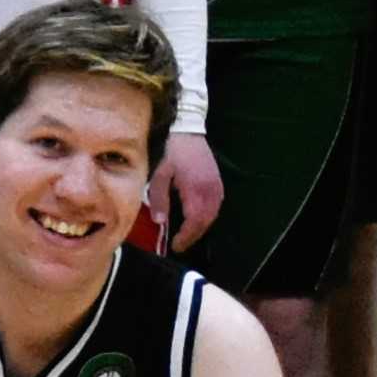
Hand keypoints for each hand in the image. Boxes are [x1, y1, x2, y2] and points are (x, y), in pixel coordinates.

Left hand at [154, 130, 225, 249]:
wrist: (186, 129)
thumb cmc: (170, 150)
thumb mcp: (158, 174)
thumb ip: (159, 199)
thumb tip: (160, 222)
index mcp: (196, 189)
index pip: (194, 221)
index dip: (186, 237)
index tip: (175, 246)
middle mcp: (210, 190)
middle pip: (206, 221)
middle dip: (193, 236)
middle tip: (180, 244)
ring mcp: (217, 185)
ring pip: (213, 215)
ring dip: (201, 227)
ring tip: (187, 235)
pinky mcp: (218, 181)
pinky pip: (216, 205)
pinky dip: (207, 216)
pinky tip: (197, 219)